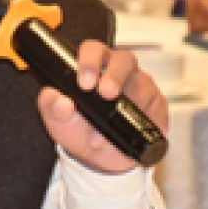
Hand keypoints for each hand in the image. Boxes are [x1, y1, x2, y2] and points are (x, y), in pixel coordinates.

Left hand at [36, 40, 166, 173]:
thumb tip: (58, 101)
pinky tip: (130, 129)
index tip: (83, 82)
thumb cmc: (79, 130)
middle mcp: (117, 71)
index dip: (89, 61)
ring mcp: (139, 85)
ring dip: (127, 103)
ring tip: (109, 124)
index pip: (93, 50)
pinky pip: (155, 105)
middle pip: (123, 58)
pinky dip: (143, 118)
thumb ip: (52, 107)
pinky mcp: (154, 103)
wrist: (100, 158)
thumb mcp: (58, 121)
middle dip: (115, 74)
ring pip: (141, 81)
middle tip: (105, 93)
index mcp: (92, 67)